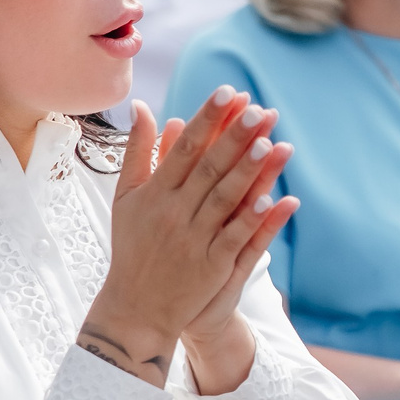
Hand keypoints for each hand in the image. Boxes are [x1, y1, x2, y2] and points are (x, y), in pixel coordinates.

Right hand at [82, 92, 291, 386]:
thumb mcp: (126, 197)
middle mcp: (172, 213)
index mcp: (153, 193)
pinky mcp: (211, 265)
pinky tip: (274, 199)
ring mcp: (193, 240)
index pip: (184, 148)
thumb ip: (138, 150)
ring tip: (270, 142)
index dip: (207, 119)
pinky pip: (234, 239)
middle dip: (233, 138)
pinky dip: (252, 220)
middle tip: (257, 109)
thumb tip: (141, 105)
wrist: (135, 307)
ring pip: (224, 200)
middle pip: (208, 169)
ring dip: (248, 172)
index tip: (227, 92)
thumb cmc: (132, 245)